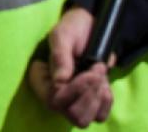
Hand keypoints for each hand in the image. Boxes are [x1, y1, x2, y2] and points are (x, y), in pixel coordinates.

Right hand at [27, 7, 114, 127]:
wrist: (92, 28)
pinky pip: (99, 116)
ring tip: (100, 73)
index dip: (74, 91)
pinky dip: (106, 101)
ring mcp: (72, 100)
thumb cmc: (74, 29)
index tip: (91, 71)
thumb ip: (60, 56)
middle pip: (72, 114)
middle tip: (97, 70)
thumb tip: (59, 81)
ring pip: (84, 119)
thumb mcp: (64, 35)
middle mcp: (54, 94)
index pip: (54, 100)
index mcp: (41, 78)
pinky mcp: (88, 103)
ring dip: (98, 97)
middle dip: (90, 95)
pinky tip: (104, 83)